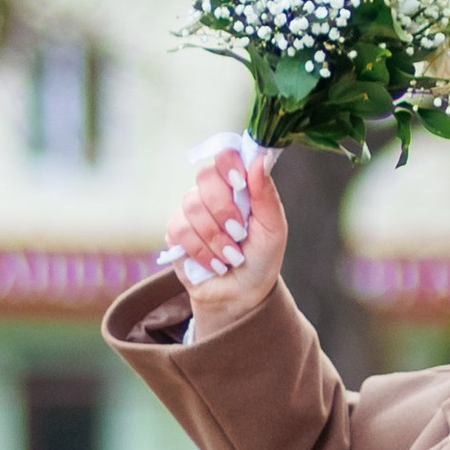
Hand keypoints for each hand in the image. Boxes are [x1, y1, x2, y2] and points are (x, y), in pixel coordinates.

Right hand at [162, 143, 286, 333]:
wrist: (241, 294)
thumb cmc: (261, 259)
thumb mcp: (273, 229)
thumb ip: (266, 195)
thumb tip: (260, 158)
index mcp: (237, 186)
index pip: (225, 155)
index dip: (228, 164)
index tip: (239, 182)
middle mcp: (212, 193)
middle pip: (205, 177)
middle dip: (223, 209)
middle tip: (239, 233)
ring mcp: (191, 210)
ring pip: (192, 206)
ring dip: (216, 237)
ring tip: (231, 257)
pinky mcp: (175, 232)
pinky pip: (180, 229)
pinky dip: (202, 251)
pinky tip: (215, 264)